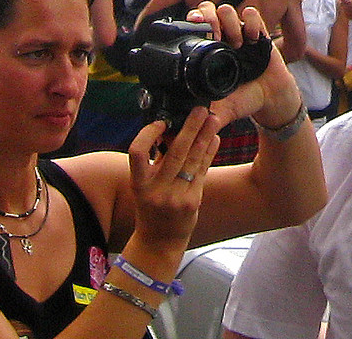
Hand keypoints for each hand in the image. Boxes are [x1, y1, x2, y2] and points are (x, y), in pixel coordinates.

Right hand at [123, 106, 223, 250]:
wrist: (159, 242)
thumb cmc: (150, 209)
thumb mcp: (144, 187)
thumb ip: (156, 162)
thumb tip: (171, 131)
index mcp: (139, 184)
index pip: (137, 153)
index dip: (148, 134)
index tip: (161, 121)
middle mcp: (156, 190)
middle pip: (175, 153)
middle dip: (189, 128)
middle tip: (200, 110)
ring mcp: (176, 197)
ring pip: (193, 160)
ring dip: (204, 137)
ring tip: (213, 119)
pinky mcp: (193, 201)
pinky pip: (202, 171)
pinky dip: (208, 153)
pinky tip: (214, 139)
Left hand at [184, 2, 298, 128]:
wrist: (270, 100)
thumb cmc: (243, 101)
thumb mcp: (221, 110)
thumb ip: (205, 115)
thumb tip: (186, 125)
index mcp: (207, 50)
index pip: (193, 25)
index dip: (191, 24)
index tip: (196, 35)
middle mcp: (221, 38)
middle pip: (206, 8)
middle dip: (207, 17)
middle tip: (214, 34)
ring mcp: (240, 33)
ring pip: (226, 9)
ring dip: (229, 24)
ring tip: (236, 43)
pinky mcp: (259, 31)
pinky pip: (252, 13)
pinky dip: (251, 23)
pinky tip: (253, 40)